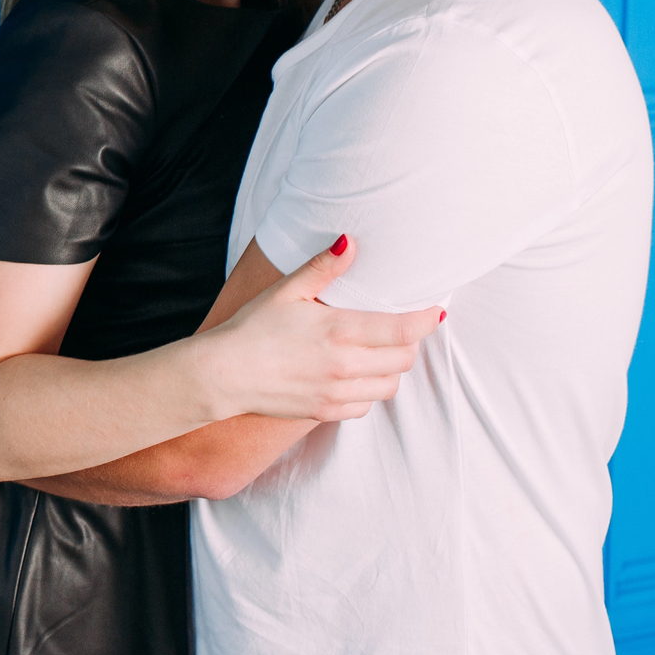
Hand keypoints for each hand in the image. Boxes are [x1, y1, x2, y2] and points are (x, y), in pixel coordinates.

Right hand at [198, 235, 443, 421]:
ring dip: (391, 369)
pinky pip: (365, 406)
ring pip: (390, 386)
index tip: (433, 311)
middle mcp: (344, 366)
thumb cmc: (251, 328)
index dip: (427, 320)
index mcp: (339, 331)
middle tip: (397, 329)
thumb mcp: (285, 291)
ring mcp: (336, 393)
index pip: (405, 330)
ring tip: (376, 353)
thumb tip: (350, 242)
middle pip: (405, 359)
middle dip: (408, 343)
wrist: (222, 374)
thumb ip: (322, 268)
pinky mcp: (325, 412)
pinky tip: (353, 375)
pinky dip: (368, 391)